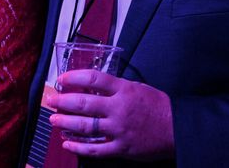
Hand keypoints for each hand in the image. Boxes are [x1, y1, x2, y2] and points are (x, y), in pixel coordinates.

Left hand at [46, 70, 174, 160]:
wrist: (177, 128)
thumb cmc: (157, 106)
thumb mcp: (137, 87)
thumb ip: (115, 88)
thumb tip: (92, 87)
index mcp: (124, 90)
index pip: (93, 79)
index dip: (74, 78)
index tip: (62, 80)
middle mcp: (119, 108)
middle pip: (84, 103)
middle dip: (63, 102)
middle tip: (51, 100)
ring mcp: (119, 130)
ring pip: (86, 127)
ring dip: (65, 122)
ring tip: (53, 119)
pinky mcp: (121, 148)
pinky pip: (96, 149)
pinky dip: (79, 147)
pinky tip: (67, 143)